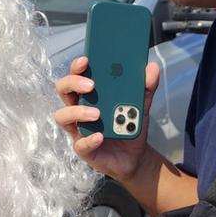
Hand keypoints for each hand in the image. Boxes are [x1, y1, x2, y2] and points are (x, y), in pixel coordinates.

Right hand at [54, 56, 160, 182]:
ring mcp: (78, 128)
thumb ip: (146, 87)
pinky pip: (80, 144)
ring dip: (77, 112)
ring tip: (97, 114)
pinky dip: (89, 140)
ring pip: (63, 116)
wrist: (135, 156)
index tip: (86, 60)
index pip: (76, 75)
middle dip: (73, 84)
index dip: (77, 67)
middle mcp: (79, 108)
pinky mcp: (83, 148)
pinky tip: (100, 136)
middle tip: (91, 85)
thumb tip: (153, 68)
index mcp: (89, 94)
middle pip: (64, 90)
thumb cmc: (130, 126)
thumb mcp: (142, 105)